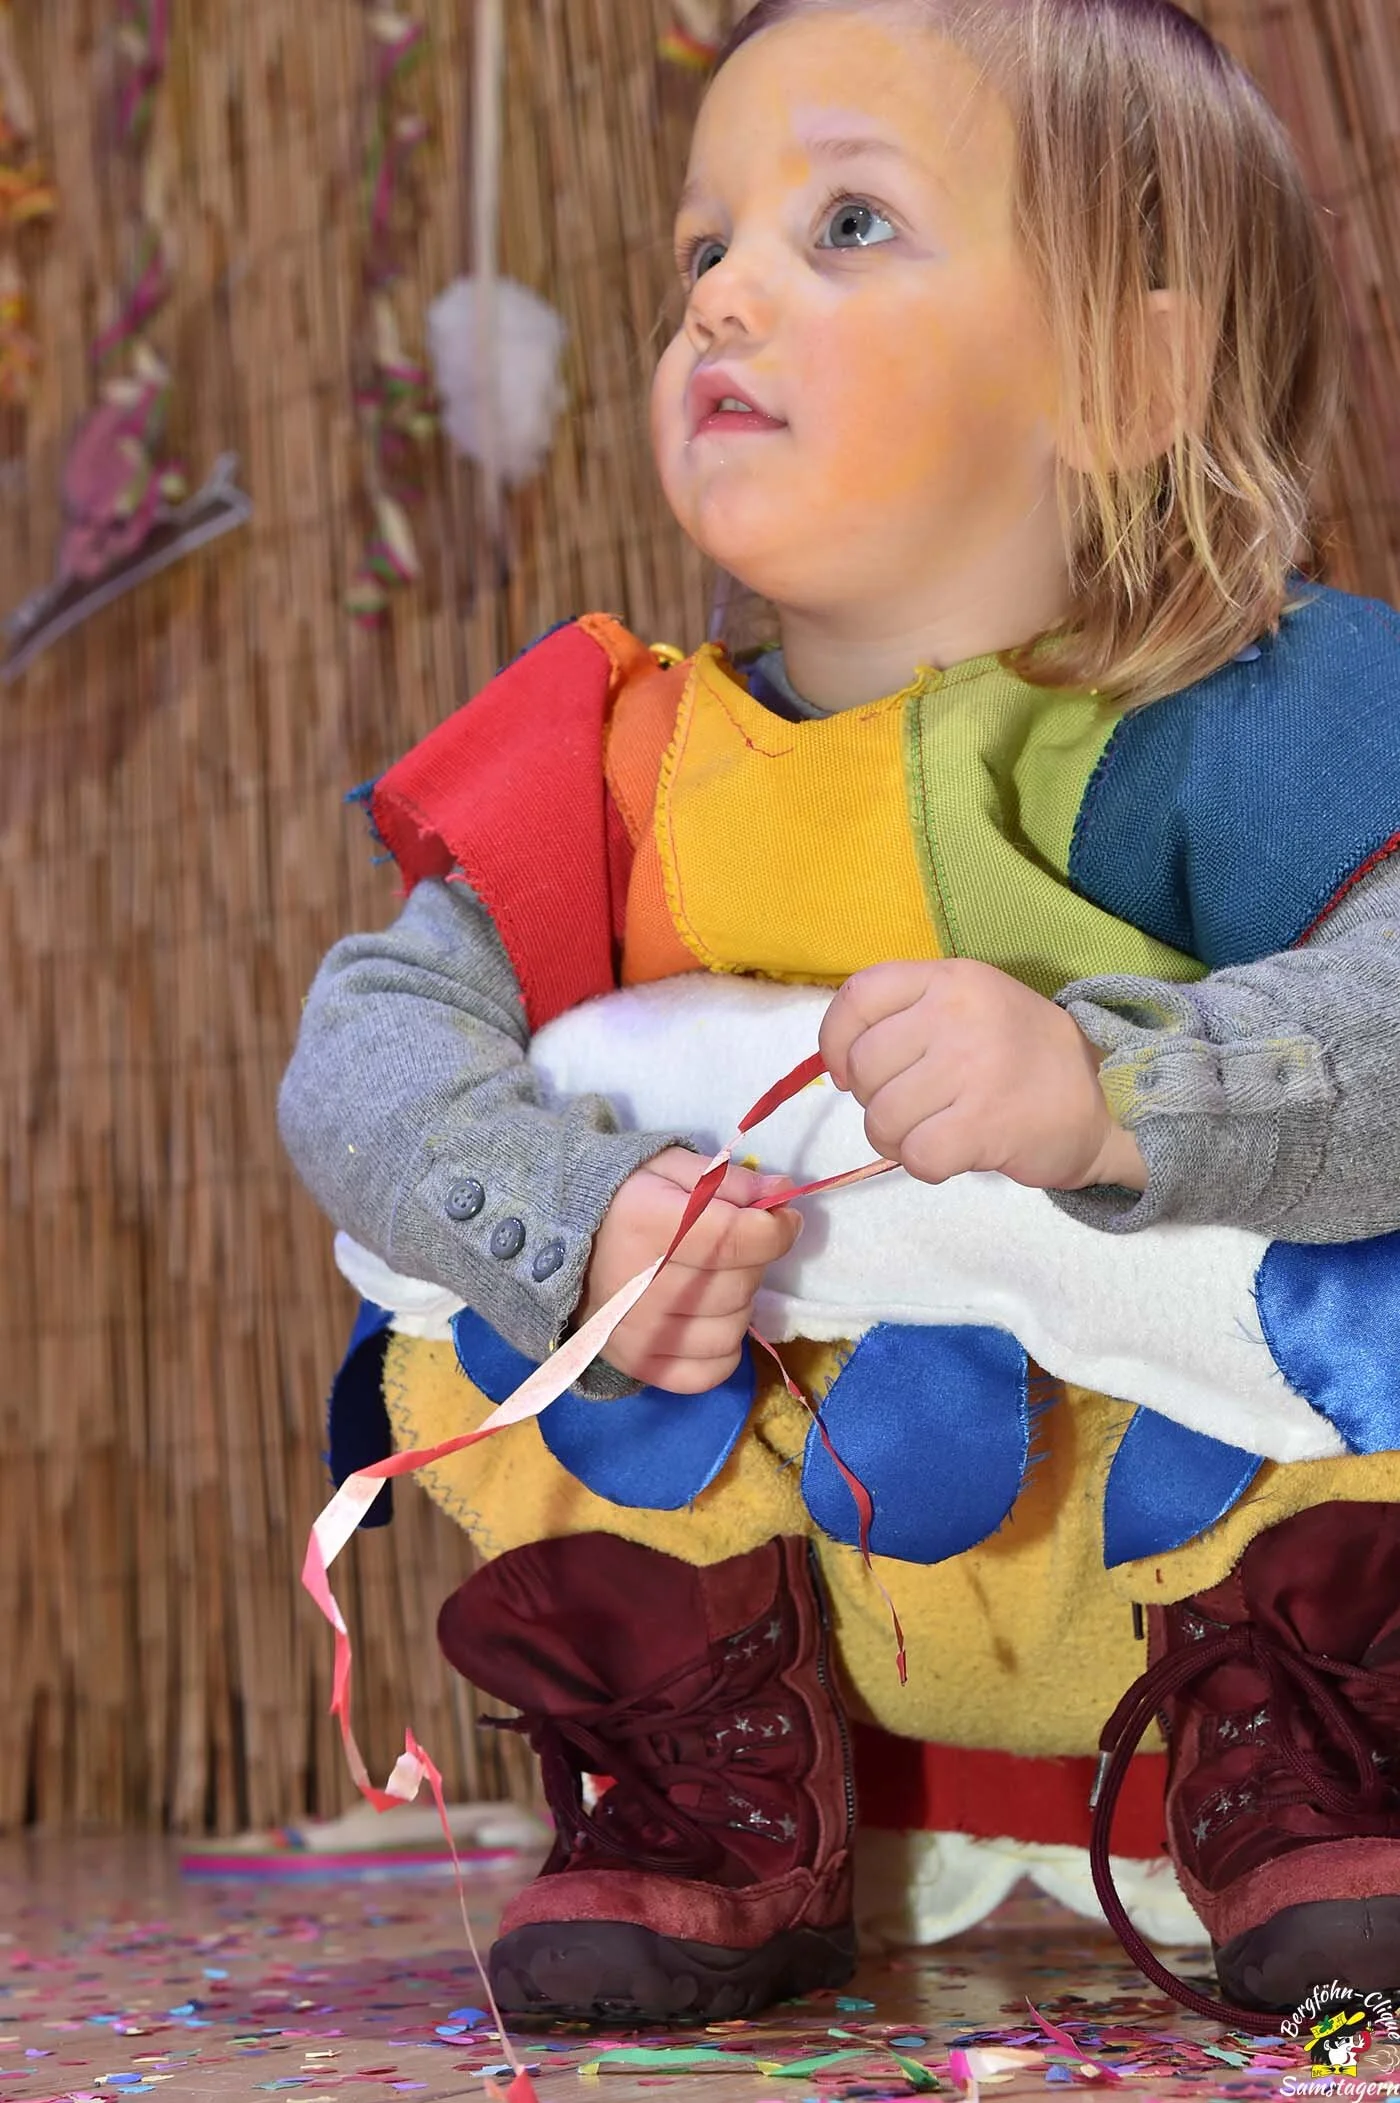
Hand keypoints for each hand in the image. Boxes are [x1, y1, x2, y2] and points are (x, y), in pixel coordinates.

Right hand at [576, 1147, 803, 1392]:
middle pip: (741, 1281)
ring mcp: (639, 1334)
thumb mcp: (670, 1168)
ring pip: (736, 1326)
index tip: (782, 1217)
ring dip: (739, 1300)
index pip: (737, 1237)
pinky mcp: (640, 1366)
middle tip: (732, 1244)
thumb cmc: (621, 1200)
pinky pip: (714, 1370)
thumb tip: (783, 1194)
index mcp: (646, 1224)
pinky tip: (708, 1319)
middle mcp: (640, 1286)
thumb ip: (728, 1180)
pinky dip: (724, 1347)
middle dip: (752, 1258)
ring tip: (713, 1279)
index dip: (777, 1228)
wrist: (559, 1246)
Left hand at [819, 959, 1147, 1192]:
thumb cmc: (1025, 1055)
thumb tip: (839, 1064)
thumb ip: (910, 1016)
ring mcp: (973, 1068)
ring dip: (896, 1139)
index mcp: (951, 979)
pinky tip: (951, 1154)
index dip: (834, 1040)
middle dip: (873, 1099)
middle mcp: (958, 1014)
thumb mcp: (972, 1005)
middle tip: (910, 1108)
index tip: (846, 1071)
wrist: (1109, 1098)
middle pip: (864, 1066)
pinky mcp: (985, 1124)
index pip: (859, 996)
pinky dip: (924, 1165)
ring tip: (932, 1133)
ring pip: (882, 1117)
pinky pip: (916, 1155)